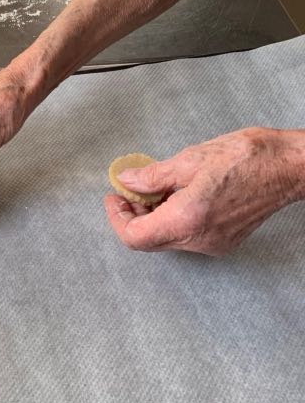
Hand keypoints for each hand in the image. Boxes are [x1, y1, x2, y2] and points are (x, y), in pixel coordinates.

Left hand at [106, 127, 304, 255]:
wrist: (287, 167)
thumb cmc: (247, 158)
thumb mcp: (190, 159)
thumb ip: (153, 176)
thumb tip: (128, 181)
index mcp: (188, 219)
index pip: (135, 237)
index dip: (118, 218)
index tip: (115, 198)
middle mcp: (200, 239)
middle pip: (150, 240)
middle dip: (135, 214)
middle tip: (132, 189)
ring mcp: (214, 244)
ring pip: (169, 238)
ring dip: (155, 215)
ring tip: (158, 186)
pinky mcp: (225, 241)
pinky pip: (188, 236)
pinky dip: (175, 218)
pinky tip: (179, 194)